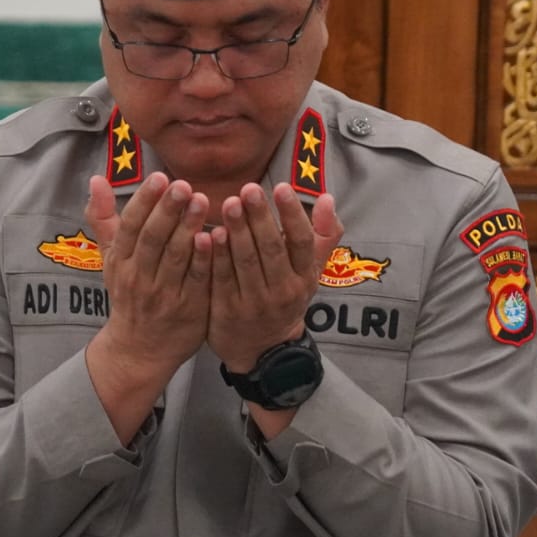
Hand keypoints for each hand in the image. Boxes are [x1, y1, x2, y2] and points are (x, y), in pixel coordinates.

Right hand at [84, 172, 210, 438]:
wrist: (139, 350)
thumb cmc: (128, 294)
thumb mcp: (110, 258)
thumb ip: (104, 218)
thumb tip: (96, 178)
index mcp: (120, 261)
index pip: (130, 226)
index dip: (145, 201)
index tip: (159, 177)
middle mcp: (138, 277)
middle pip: (152, 239)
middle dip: (167, 211)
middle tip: (183, 185)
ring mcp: (163, 294)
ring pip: (175, 257)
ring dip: (188, 228)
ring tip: (202, 201)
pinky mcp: (188, 308)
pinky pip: (196, 280)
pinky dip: (203, 259)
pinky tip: (215, 236)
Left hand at [208, 182, 342, 373]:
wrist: (263, 349)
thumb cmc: (286, 296)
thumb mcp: (310, 271)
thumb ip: (323, 234)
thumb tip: (327, 197)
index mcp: (305, 278)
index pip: (302, 242)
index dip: (292, 215)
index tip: (282, 187)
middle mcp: (283, 292)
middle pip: (271, 250)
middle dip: (260, 218)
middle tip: (248, 189)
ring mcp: (255, 304)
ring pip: (245, 263)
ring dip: (237, 232)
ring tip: (229, 203)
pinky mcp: (227, 312)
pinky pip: (221, 279)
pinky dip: (216, 256)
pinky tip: (209, 234)